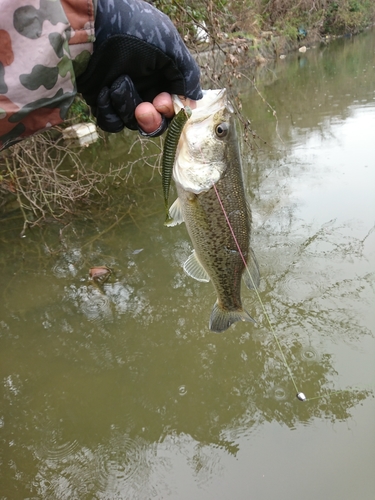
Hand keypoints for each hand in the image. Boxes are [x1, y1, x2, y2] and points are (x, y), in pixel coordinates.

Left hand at [77, 0, 201, 136]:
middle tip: (143, 109)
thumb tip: (194, 101)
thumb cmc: (132, 30)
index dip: (171, 112)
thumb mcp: (170, 47)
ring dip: (126, 106)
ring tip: (117, 82)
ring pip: (133, 123)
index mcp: (164, 76)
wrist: (89, 26)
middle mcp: (145, 88)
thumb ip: (188, 75)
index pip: (174, 108)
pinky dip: (108, 110)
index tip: (162, 101)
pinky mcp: (102, 102)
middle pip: (156, 122)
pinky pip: (111, 122)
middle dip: (151, 119)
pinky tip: (104, 90)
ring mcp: (123, 97)